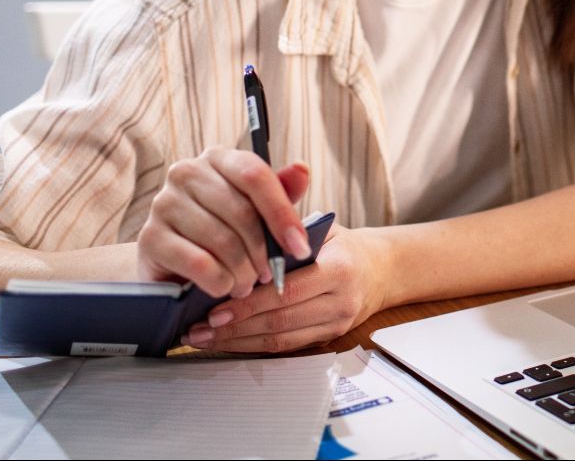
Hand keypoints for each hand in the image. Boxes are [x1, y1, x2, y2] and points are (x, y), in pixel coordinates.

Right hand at [137, 146, 312, 298]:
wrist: (175, 268)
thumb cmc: (224, 234)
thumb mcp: (258, 213)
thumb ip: (282, 193)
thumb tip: (302, 170)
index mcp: (218, 158)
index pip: (255, 175)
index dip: (282, 213)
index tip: (301, 248)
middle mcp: (187, 172)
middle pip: (242, 212)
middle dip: (264, 252)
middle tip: (270, 275)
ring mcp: (163, 203)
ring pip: (222, 240)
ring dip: (243, 272)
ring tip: (247, 284)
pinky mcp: (149, 238)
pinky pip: (198, 263)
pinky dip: (219, 282)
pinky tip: (224, 288)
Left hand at [182, 225, 392, 352]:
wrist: (377, 270)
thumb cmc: (339, 244)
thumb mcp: (318, 226)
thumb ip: (282, 228)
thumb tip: (234, 231)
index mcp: (339, 267)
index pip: (288, 290)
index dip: (249, 303)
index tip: (214, 307)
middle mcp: (341, 300)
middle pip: (280, 321)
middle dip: (234, 327)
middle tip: (197, 327)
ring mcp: (336, 324)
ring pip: (280, 340)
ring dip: (237, 342)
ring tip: (203, 337)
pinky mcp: (327, 339)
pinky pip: (285, 348)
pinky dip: (252, 347)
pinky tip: (226, 342)